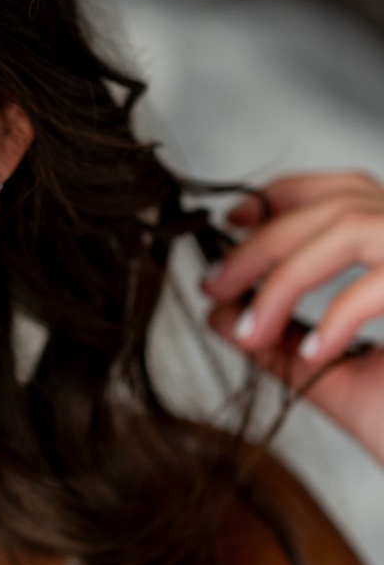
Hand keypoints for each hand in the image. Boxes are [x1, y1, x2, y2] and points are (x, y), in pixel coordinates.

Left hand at [201, 171, 383, 464]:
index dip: (285, 196)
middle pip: (335, 204)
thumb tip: (219, 315)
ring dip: (285, 279)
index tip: (231, 221)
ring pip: (350, 227)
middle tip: (214, 286)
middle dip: (261, 246)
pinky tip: (318, 352)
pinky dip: (339, 314)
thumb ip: (280, 342)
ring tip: (251, 330)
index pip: (345, 190)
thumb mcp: (337, 375)